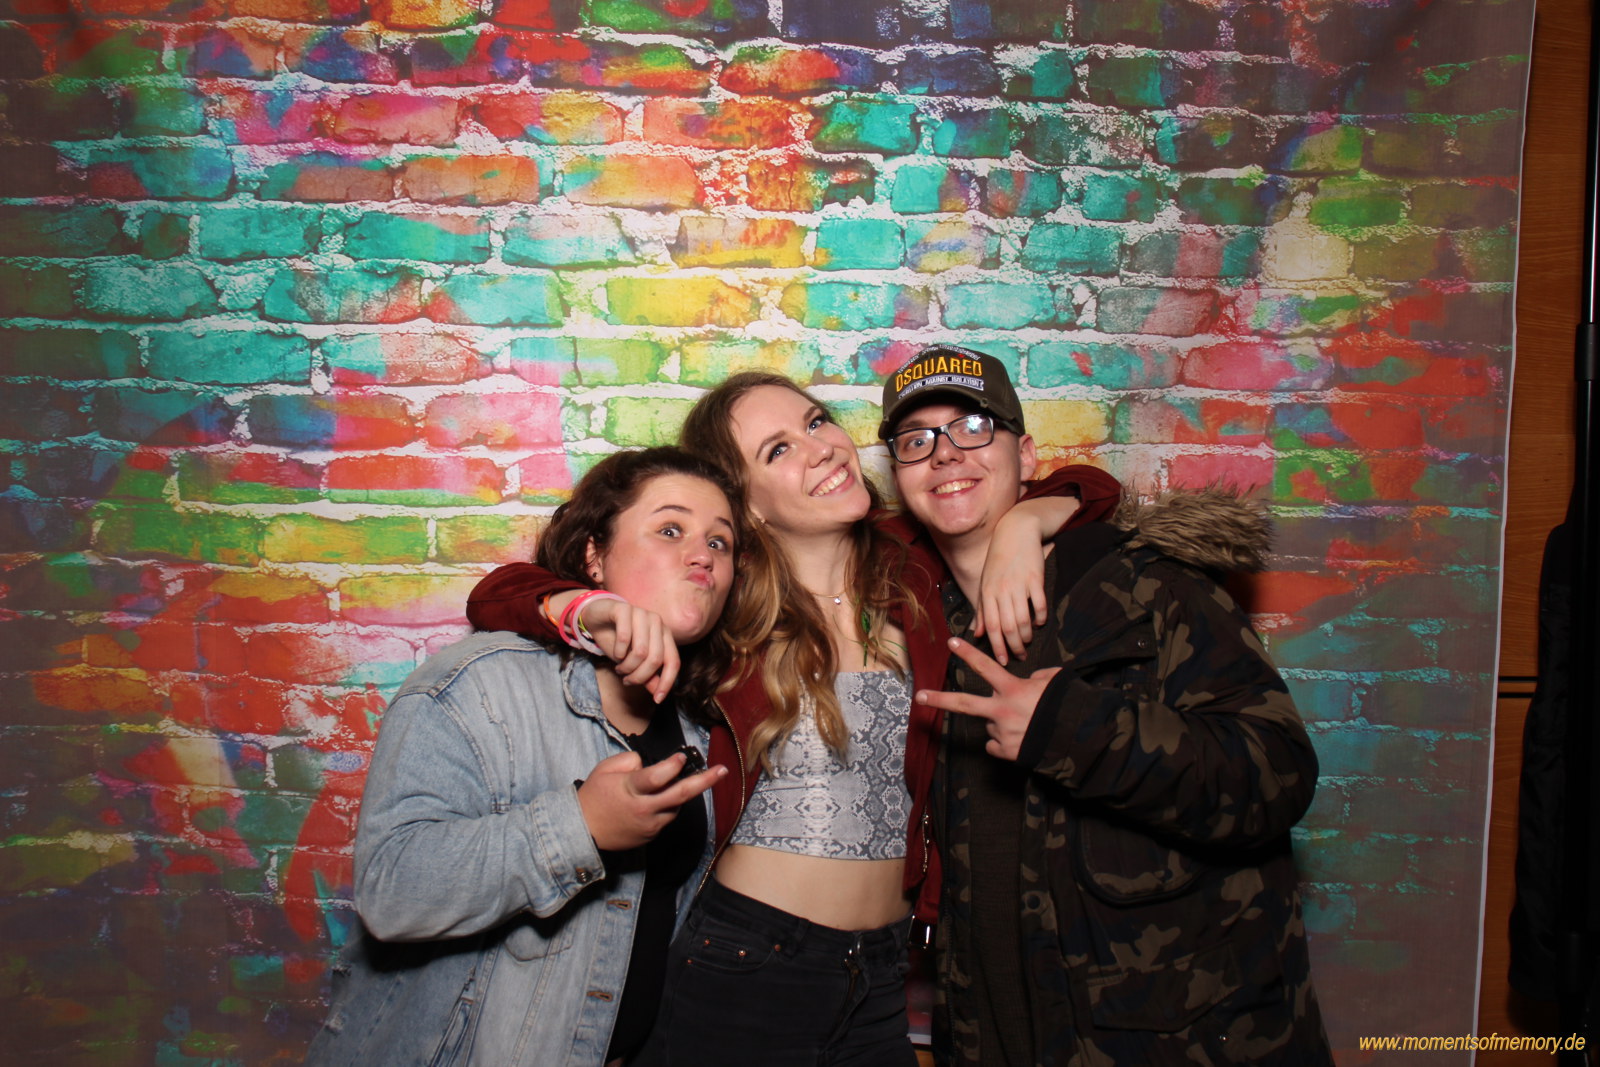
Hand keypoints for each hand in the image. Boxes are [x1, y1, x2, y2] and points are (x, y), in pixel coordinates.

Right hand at [549, 591, 680, 702]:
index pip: (673, 661)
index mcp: (664, 634)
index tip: (657, 699)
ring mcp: (641, 613)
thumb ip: (647, 674)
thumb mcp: (632, 661)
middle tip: (627, 679)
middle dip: (639, 676)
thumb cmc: (617, 639)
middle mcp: (657, 622)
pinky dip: (618, 651)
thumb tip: (657, 692)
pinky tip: (615, 653)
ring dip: (627, 666)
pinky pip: (625, 637)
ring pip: (641, 651)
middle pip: (655, 659)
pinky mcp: (624, 609)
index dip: (667, 682)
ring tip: (620, 668)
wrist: (596, 618)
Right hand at [576, 750, 727, 851]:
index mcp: (631, 790)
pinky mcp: (652, 835)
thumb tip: (650, 763)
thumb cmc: (594, 796)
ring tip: (676, 782)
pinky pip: (668, 816)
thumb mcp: (605, 769)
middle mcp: (644, 809)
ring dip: (682, 793)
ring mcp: (650, 825)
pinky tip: (659, 800)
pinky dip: (669, 806)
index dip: (673, 765)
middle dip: (705, 781)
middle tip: (722, 770)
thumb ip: (630, 760)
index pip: (658, 777)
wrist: (584, 831)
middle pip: (681, 794)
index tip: (682, 756)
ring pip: (676, 806)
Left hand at [915, 637, 1059, 761]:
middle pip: (964, 704)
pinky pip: (996, 744)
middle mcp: (1002, 711)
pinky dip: (1004, 742)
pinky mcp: (1005, 752)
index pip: (986, 667)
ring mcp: (1001, 733)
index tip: (951, 641)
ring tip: (1025, 724)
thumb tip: (1028, 681)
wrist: (1077, 741)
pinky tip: (1021, 738)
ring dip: (1001, 723)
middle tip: (919, 696)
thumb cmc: (1068, 707)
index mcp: (1013, 690)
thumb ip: (1038, 677)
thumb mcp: (1056, 682)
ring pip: (990, 724)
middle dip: (939, 699)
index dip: (968, 653)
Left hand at [971, 509, 1058, 665]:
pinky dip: (1040, 617)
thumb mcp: (985, 583)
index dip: (996, 646)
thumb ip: (981, 609)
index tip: (1002, 660)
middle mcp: (1001, 590)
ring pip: (1023, 619)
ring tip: (1028, 641)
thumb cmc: (998, 559)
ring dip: (1027, 635)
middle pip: (1007, 626)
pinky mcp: (1035, 578)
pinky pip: (1039, 604)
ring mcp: (1018, 584)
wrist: (1015, 531)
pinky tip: (1040, 623)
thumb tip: (976, 633)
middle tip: (1020, 656)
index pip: (991, 626)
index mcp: (987, 593)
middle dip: (1013, 646)